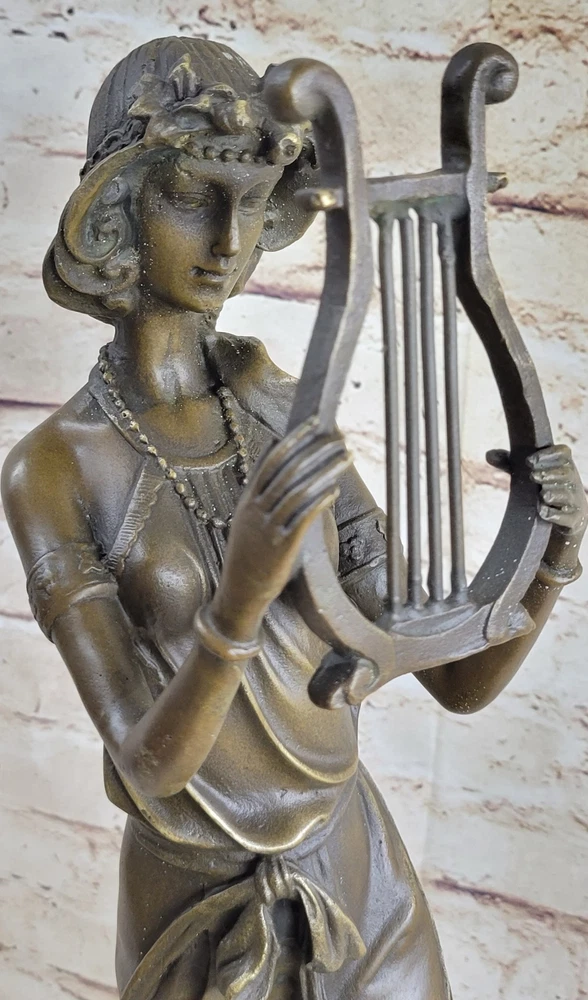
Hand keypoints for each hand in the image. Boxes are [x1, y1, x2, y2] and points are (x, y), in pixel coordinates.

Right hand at [210, 418, 351, 641]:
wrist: (239, 592)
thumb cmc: (250, 554)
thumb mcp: (248, 519)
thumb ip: (262, 492)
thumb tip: (276, 459)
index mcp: (248, 499)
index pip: (271, 460)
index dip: (293, 438)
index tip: (314, 422)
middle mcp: (255, 510)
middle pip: (287, 470)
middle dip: (315, 449)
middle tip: (339, 436)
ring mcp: (267, 528)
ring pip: (298, 490)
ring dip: (325, 471)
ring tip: (346, 458)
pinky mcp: (280, 547)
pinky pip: (302, 518)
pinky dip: (319, 501)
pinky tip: (334, 490)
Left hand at [487, 444, 586, 536]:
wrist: (566, 521)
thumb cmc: (545, 491)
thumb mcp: (527, 477)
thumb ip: (510, 464)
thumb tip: (489, 454)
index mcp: (563, 467)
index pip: (563, 453)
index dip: (548, 454)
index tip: (529, 461)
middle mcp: (572, 482)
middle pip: (566, 473)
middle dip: (549, 474)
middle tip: (532, 476)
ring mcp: (575, 501)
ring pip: (567, 494)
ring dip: (553, 493)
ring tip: (542, 495)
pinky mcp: (574, 520)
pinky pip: (568, 516)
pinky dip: (554, 514)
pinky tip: (542, 512)